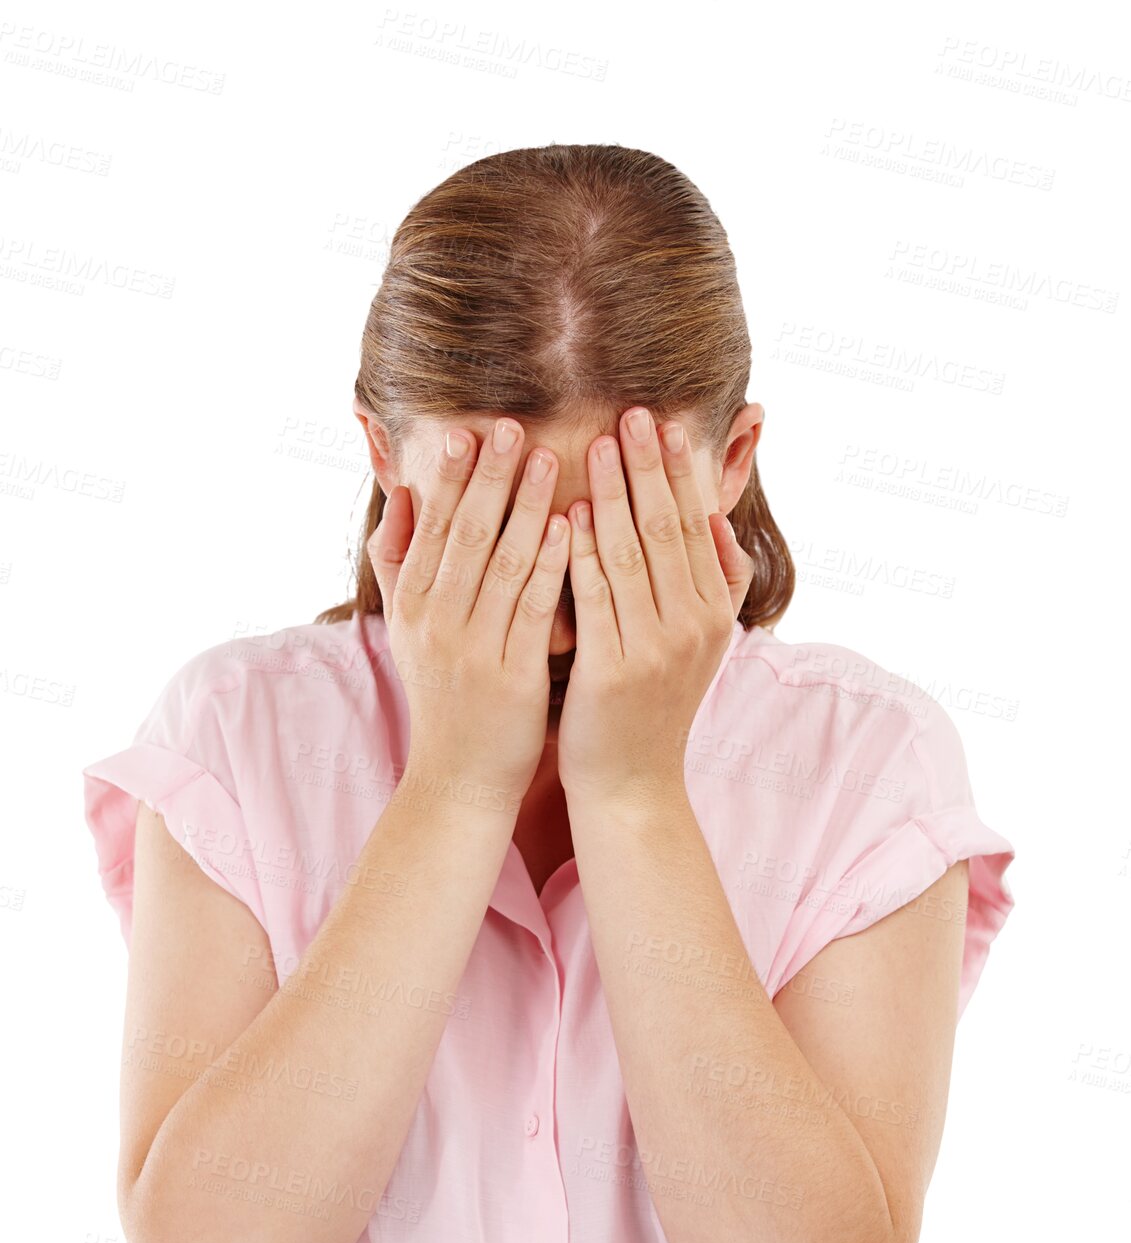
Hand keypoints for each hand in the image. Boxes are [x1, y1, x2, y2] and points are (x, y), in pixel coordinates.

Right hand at [366, 419, 569, 812]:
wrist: (458, 780)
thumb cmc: (445, 698)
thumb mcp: (408, 630)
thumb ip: (401, 562)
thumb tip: (403, 493)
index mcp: (411, 607)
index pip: (431, 528)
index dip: (451, 477)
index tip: (471, 429)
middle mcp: (434, 623)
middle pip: (463, 535)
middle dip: (489, 477)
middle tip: (514, 425)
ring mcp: (471, 650)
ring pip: (500, 565)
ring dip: (526, 508)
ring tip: (552, 458)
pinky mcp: (510, 677)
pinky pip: (532, 610)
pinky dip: (549, 565)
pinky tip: (570, 528)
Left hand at [556, 408, 754, 807]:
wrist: (631, 784)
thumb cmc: (652, 707)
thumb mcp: (700, 647)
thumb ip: (716, 585)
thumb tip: (720, 523)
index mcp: (714, 614)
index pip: (696, 526)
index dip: (679, 472)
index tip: (663, 422)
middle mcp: (693, 627)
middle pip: (667, 529)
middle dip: (648, 466)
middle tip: (630, 412)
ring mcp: (656, 649)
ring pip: (632, 554)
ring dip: (614, 493)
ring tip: (595, 443)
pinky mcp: (614, 670)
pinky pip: (596, 596)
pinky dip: (582, 550)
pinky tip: (569, 512)